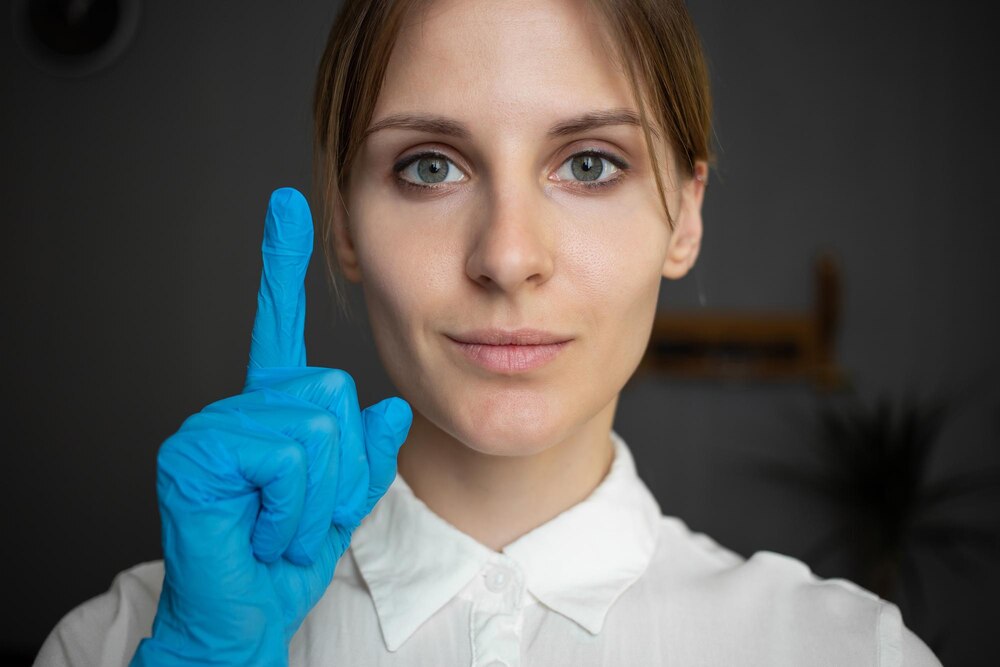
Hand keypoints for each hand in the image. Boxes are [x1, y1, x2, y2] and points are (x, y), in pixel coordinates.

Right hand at [131, 188, 411, 666]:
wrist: (245, 612)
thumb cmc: (285, 555)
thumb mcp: (343, 500)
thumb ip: (366, 454)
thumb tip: (389, 408)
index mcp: (274, 409)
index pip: (281, 325)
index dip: (282, 263)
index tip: (288, 204)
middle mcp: (243, 406)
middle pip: (335, 394)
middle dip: (339, 470)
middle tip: (298, 510)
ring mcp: (215, 426)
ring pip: (318, 427)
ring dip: (315, 497)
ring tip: (277, 521)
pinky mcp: (196, 451)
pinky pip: (287, 455)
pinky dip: (291, 507)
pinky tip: (258, 526)